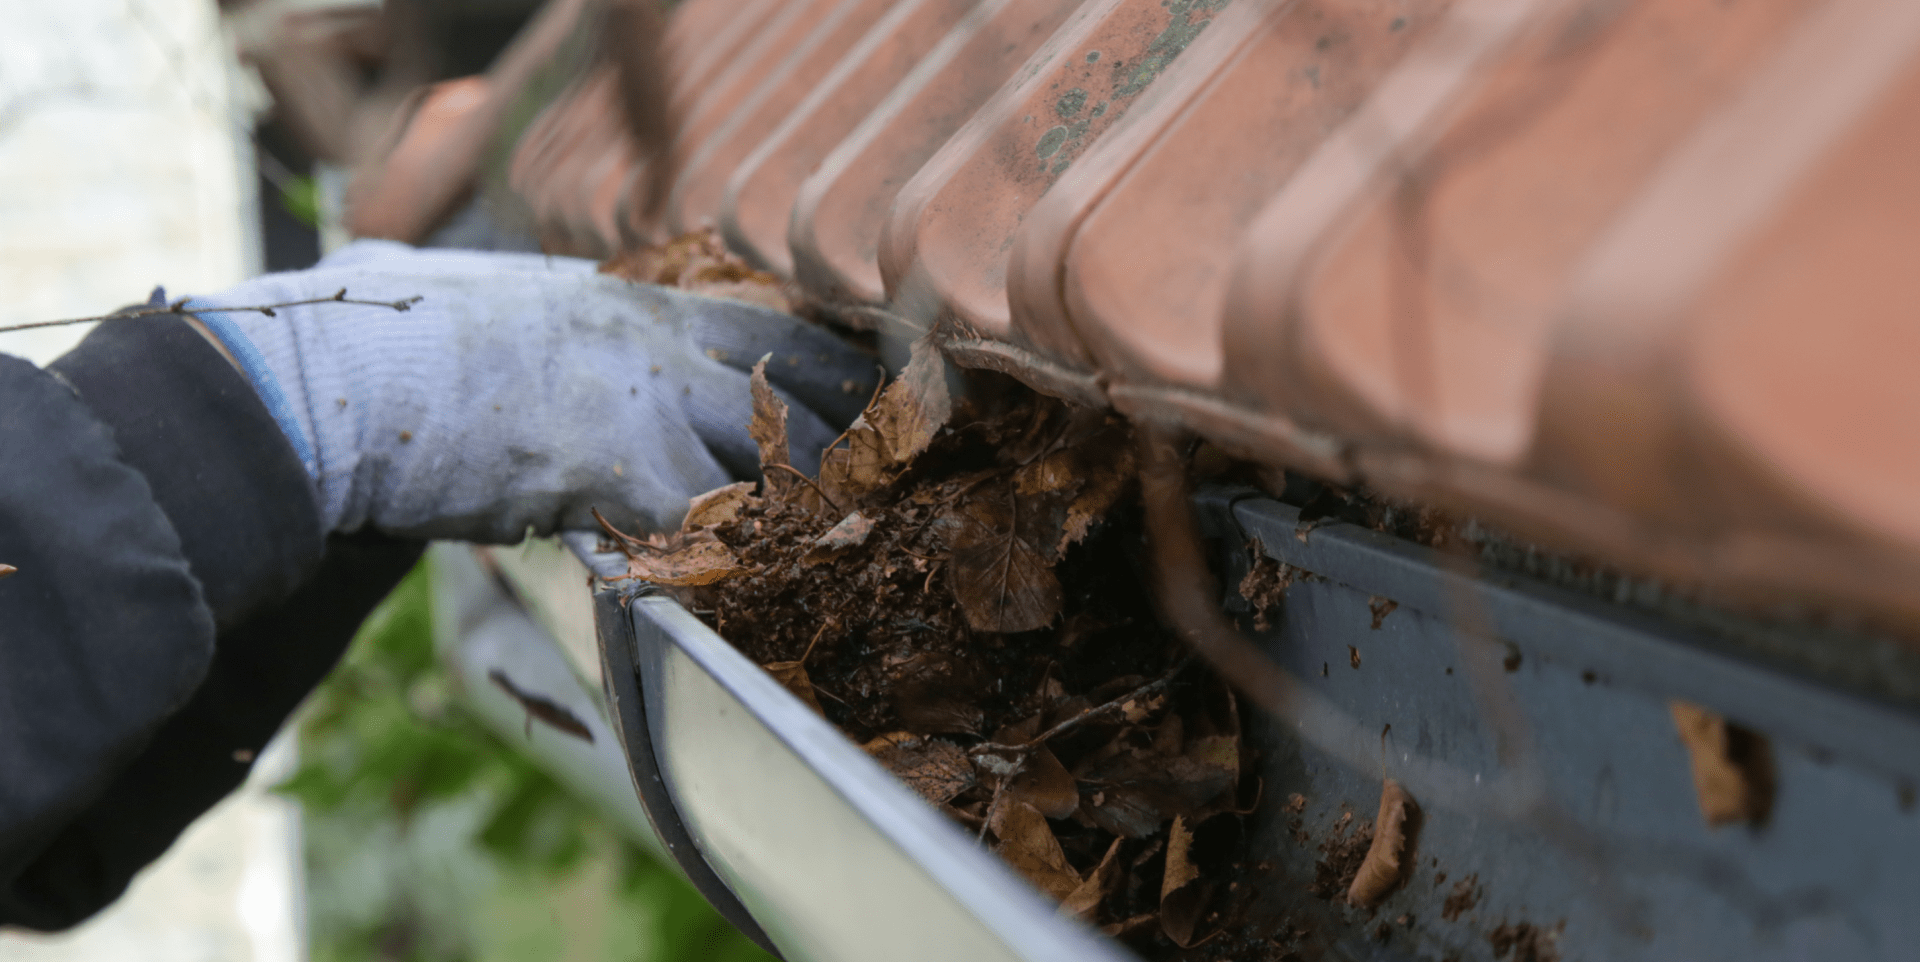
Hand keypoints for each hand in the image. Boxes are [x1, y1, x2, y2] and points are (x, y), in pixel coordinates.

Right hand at [186, 241, 875, 542]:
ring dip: (793, 508)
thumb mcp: (460, 287)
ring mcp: (644, 404)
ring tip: (825, 548)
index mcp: (623, 301)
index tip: (853, 391)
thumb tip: (417, 266)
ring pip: (767, 460)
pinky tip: (737, 586)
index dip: (816, 363)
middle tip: (877, 473)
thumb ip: (498, 297)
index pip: (763, 322)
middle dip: (841, 433)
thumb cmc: (375, 331)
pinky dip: (723, 561)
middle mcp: (654, 344)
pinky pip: (705, 528)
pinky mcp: (617, 473)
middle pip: (792, 385)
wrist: (332, 381)